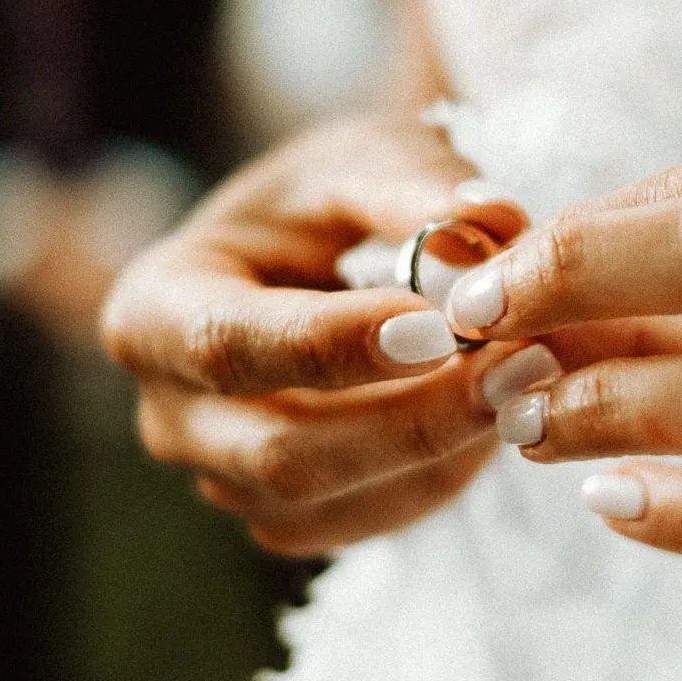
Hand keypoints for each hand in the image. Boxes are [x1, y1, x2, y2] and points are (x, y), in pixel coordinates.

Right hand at [102, 117, 526, 555]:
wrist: (324, 243)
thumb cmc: (330, 194)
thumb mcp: (365, 159)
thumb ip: (417, 189)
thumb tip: (487, 229)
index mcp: (155, 306)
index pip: (231, 345)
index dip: (338, 346)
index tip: (443, 327)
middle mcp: (170, 409)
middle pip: (282, 452)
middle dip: (414, 417)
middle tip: (525, 363)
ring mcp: (223, 476)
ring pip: (336, 499)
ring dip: (444, 447)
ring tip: (526, 375)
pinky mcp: (285, 515)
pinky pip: (370, 521)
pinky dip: (443, 473)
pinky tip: (490, 409)